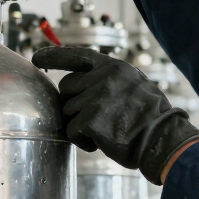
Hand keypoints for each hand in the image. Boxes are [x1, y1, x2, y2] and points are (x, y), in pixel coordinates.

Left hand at [32, 45, 198, 184]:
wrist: (163, 139)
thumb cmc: (152, 119)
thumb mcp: (135, 86)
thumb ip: (110, 81)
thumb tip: (83, 85)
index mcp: (114, 67)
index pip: (78, 55)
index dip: (54, 56)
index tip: (36, 57)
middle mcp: (103, 77)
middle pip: (66, 88)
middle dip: (73, 105)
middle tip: (93, 120)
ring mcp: (96, 97)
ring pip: (68, 111)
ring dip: (81, 125)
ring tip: (105, 133)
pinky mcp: (90, 118)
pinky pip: (71, 130)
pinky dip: (82, 141)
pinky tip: (101, 144)